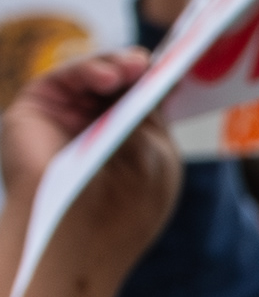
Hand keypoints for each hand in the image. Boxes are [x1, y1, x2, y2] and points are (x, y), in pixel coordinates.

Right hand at [2, 51, 178, 296]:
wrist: (78, 238)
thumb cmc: (127, 206)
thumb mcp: (154, 154)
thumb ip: (151, 111)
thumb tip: (155, 69)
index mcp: (127, 137)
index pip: (146, 97)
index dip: (163, 77)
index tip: (186, 57)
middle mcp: (93, 124)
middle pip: (121, 81)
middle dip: (142, 68)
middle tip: (160, 61)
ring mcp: (63, 116)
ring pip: (94, 74)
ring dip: (119, 66)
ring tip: (138, 66)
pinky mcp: (33, 111)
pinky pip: (63, 78)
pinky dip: (89, 71)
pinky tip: (111, 77)